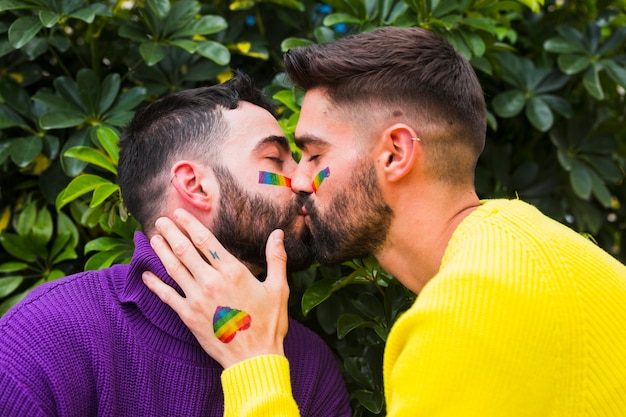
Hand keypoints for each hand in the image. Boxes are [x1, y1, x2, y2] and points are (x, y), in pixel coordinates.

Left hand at [142, 208, 289, 368]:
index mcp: (233, 272)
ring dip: (161, 251)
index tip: (179, 213)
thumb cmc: (269, 324)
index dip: (190, 225)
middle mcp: (211, 281)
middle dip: (171, 232)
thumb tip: (278, 234)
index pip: (206, 241)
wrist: (254, 358)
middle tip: (160, 220)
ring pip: (174, 269)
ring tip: (153, 237)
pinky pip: (167, 296)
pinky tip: (146, 274)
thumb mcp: (279, 288)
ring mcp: (197, 299)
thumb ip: (276, 258)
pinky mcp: (188, 316)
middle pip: (185, 250)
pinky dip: (154, 284)